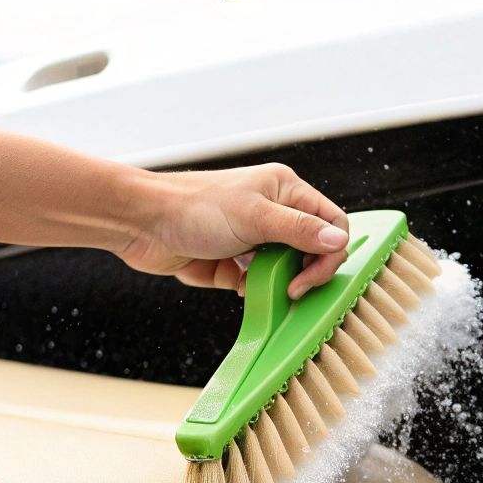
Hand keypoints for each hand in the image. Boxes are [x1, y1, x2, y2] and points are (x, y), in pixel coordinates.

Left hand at [119, 163, 349, 298]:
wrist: (143, 225)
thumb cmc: (192, 207)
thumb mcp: (255, 217)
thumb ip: (300, 230)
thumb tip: (339, 241)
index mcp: (284, 191)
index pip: (331, 222)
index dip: (329, 251)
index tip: (309, 275)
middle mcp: (273, 213)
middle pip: (313, 249)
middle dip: (307, 272)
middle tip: (292, 289)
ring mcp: (254, 240)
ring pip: (288, 269)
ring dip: (281, 283)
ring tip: (265, 287)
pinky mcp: (235, 264)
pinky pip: (260, 284)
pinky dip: (258, 292)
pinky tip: (242, 288)